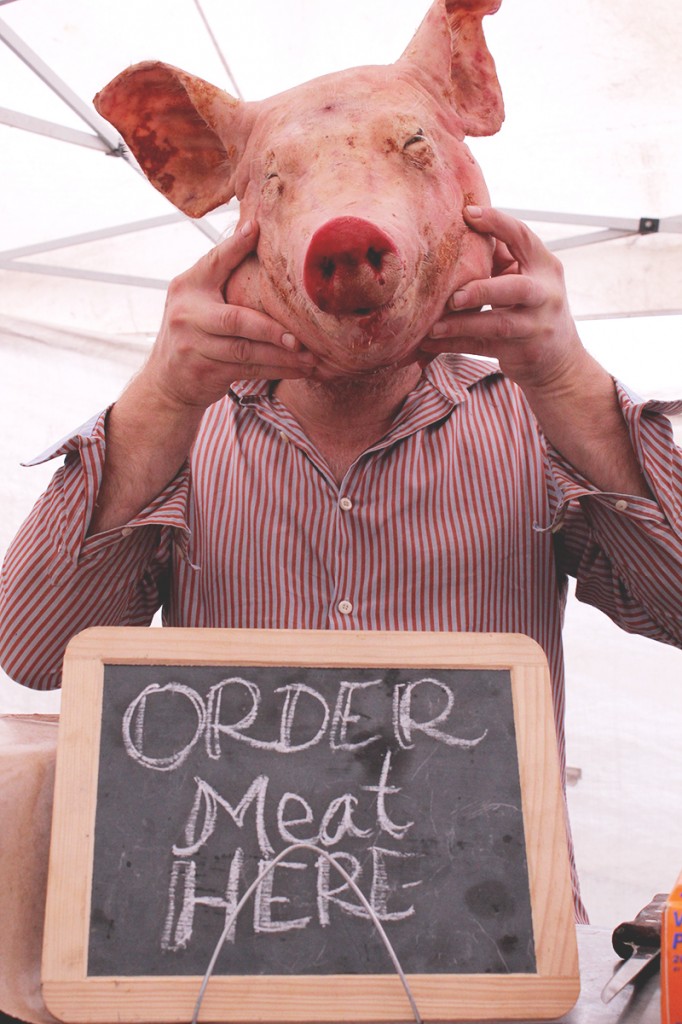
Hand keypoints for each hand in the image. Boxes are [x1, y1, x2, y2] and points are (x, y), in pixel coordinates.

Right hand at [143, 219, 316, 410]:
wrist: (167, 381)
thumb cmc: (194, 332)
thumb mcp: (197, 299)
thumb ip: (221, 274)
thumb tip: (255, 229)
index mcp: (187, 287)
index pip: (214, 262)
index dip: (235, 246)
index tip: (257, 229)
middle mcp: (187, 314)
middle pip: (235, 319)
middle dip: (271, 329)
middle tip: (300, 337)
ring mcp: (193, 346)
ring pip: (246, 350)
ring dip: (281, 356)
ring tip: (309, 357)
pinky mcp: (205, 371)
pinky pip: (248, 370)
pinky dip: (275, 370)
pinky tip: (298, 369)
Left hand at [419, 206, 584, 393]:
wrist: (560, 359)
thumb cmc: (533, 307)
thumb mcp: (527, 278)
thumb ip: (501, 257)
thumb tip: (462, 228)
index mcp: (546, 267)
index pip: (523, 237)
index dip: (497, 223)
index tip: (468, 214)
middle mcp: (546, 295)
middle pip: (517, 288)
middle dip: (482, 290)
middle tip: (453, 297)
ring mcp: (536, 326)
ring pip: (498, 325)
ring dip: (462, 325)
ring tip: (433, 326)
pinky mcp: (523, 352)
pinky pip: (483, 347)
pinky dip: (454, 345)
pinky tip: (429, 343)